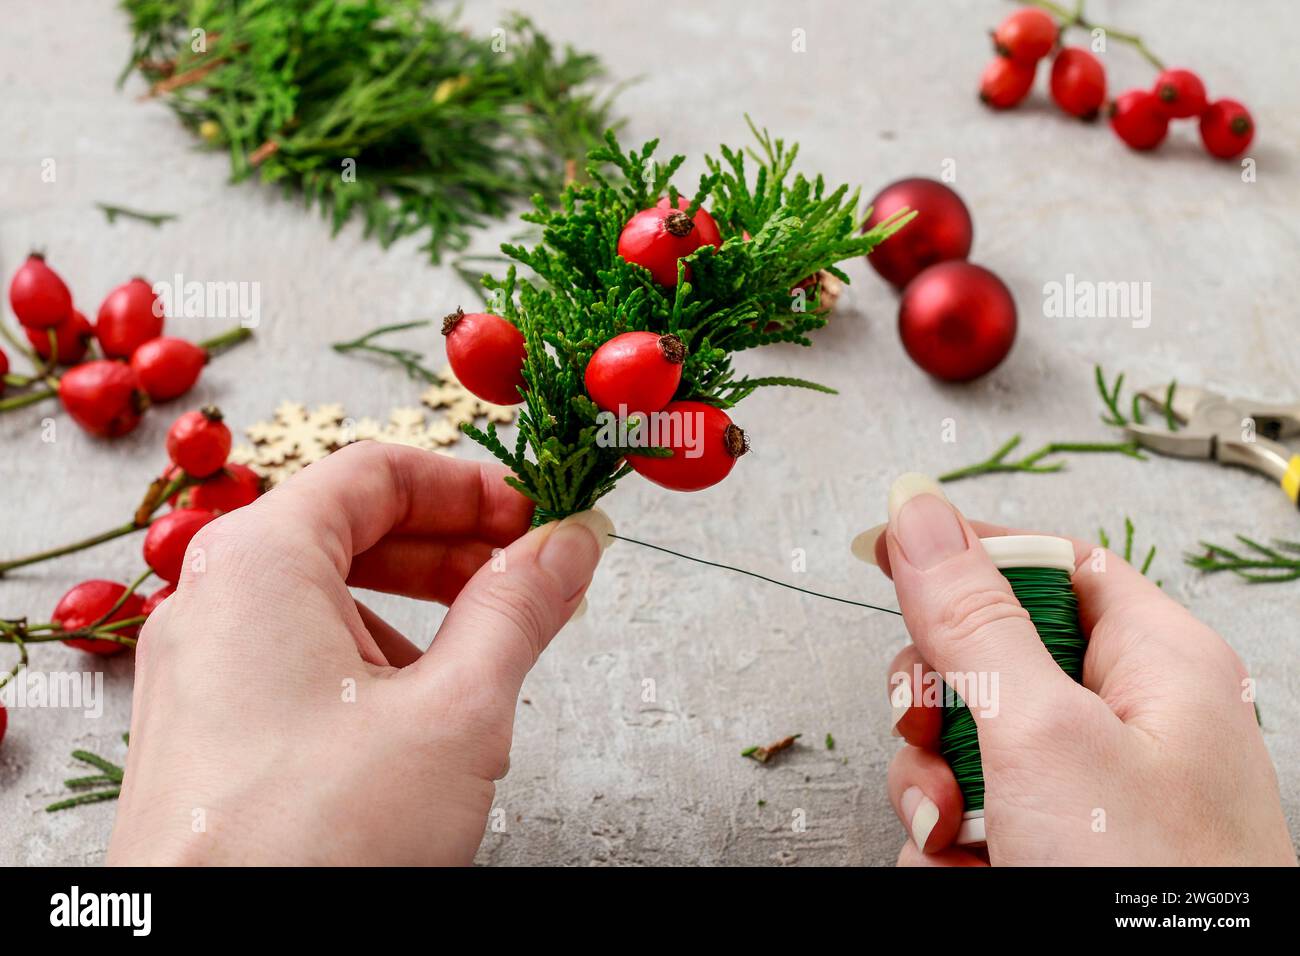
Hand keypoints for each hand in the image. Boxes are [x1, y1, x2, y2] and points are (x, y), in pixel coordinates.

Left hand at [106, 441, 611, 864]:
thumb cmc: (315, 842)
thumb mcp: (455, 710)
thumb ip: (519, 608)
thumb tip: (571, 542)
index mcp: (258, 562)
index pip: (378, 472)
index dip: (473, 488)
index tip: (539, 521)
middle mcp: (213, 602)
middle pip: (352, 528)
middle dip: (455, 552)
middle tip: (530, 580)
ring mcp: (201, 669)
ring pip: (328, 599)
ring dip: (419, 614)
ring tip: (483, 662)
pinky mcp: (207, 731)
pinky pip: (299, 660)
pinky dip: (373, 664)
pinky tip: (420, 721)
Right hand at [861, 473, 1295, 865]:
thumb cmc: (1151, 887)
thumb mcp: (1043, 734)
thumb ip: (974, 620)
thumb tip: (922, 515)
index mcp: (1153, 660)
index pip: (1047, 560)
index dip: (965, 552)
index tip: (887, 551)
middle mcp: (1126, 716)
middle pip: (990, 653)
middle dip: (936, 701)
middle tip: (926, 729)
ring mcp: (1091, 789)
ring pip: (967, 741)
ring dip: (932, 784)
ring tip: (953, 831)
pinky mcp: (1060, 846)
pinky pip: (974, 810)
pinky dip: (950, 839)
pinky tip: (965, 866)